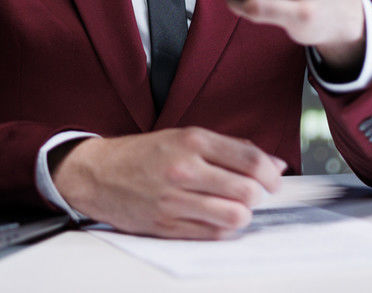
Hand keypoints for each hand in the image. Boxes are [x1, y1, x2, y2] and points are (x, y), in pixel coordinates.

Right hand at [50, 127, 285, 238]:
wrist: (98, 173)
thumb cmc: (144, 154)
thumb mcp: (184, 136)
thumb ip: (230, 148)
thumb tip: (273, 164)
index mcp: (192, 140)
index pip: (250, 161)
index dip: (271, 175)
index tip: (272, 180)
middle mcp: (184, 169)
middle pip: (248, 192)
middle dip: (257, 196)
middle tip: (251, 194)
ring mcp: (175, 199)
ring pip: (235, 216)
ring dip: (242, 215)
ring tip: (233, 207)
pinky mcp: (167, 225)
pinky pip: (213, 234)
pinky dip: (223, 228)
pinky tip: (215, 218)